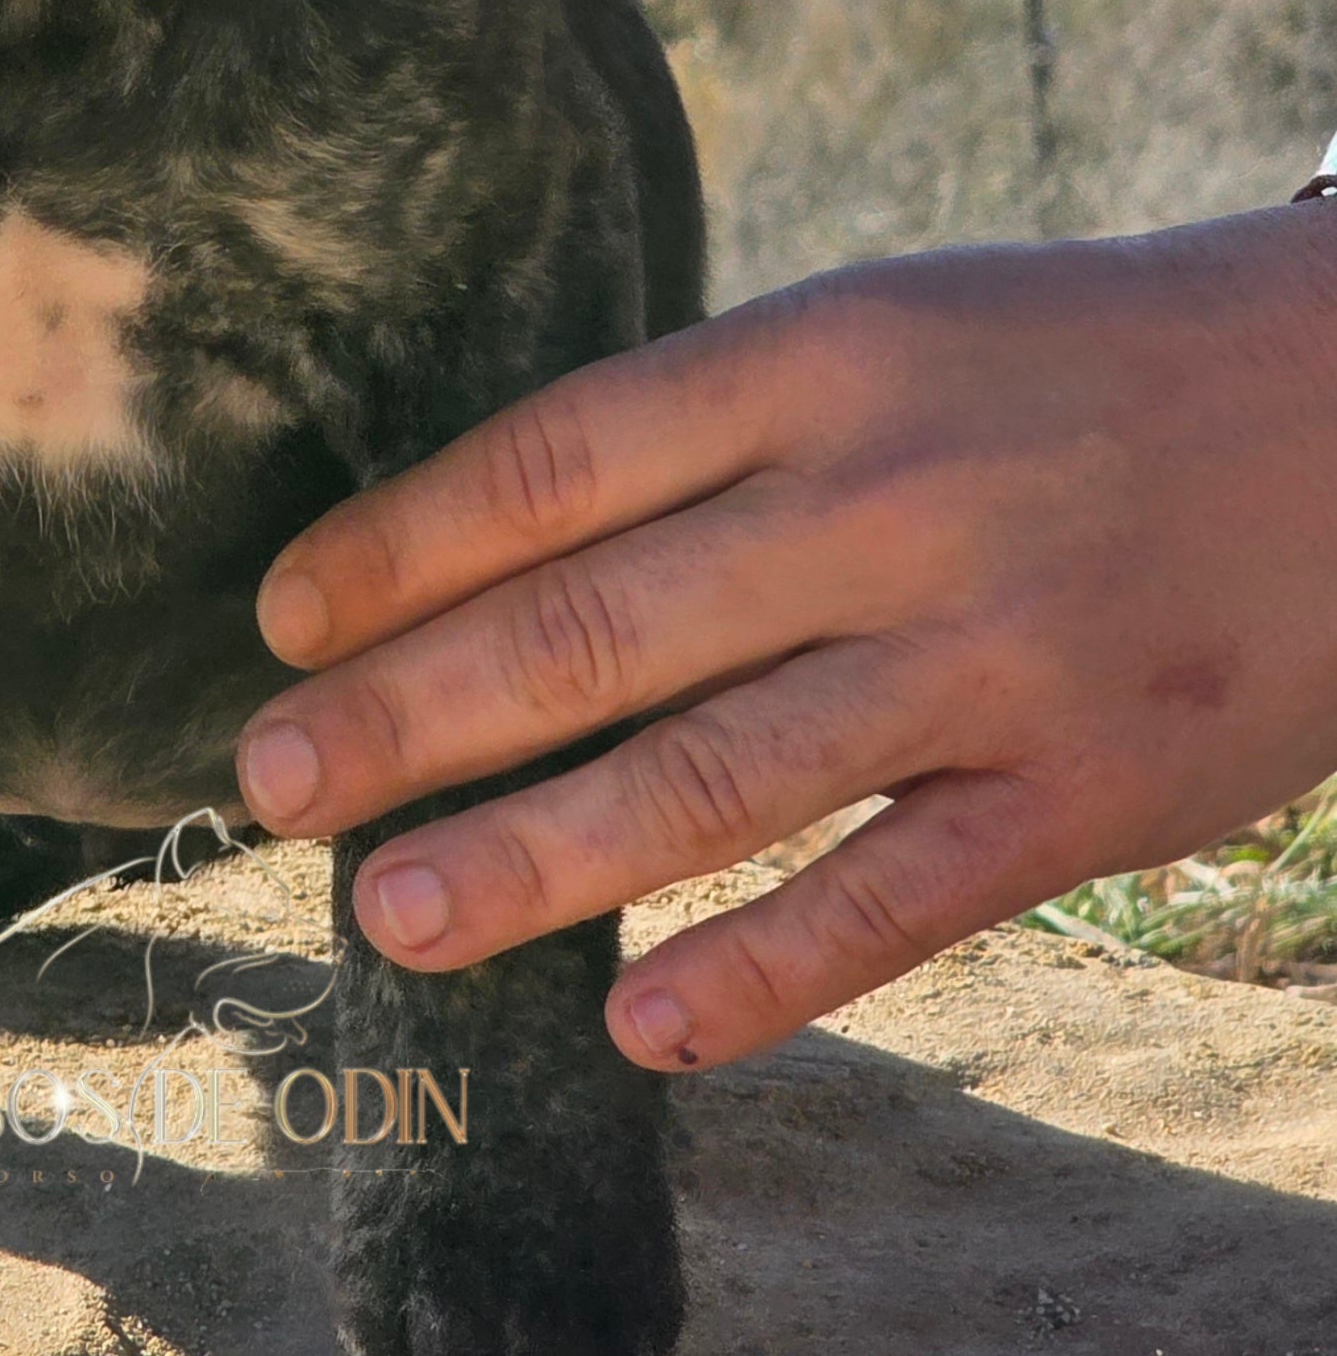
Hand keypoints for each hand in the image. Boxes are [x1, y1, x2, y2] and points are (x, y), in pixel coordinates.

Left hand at [235, 208, 1336, 1071]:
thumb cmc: (1064, 364)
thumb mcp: (882, 328)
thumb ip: (710, 431)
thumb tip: (482, 547)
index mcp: (818, 361)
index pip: (551, 462)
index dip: (397, 549)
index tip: (281, 621)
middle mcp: (885, 503)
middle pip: (595, 628)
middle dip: (406, 716)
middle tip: (267, 786)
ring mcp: (989, 655)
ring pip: (716, 779)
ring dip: (532, 860)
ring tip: (388, 919)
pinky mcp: (1088, 789)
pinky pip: (895, 900)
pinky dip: (761, 973)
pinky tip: (637, 1027)